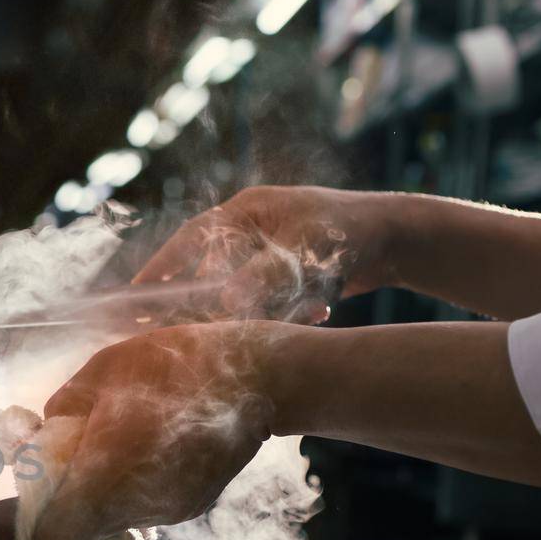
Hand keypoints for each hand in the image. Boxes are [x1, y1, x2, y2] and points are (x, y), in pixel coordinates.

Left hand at [31, 322, 276, 539]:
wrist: (256, 376)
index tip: (43, 482)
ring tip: (122, 438)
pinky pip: (147, 503)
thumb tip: (43, 438)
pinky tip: (154, 442)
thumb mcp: (97, 375)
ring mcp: (169, 512)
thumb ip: (60, 414)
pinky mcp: (193, 506)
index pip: (52, 538)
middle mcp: (136, 511)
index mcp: (103, 483)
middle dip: (72, 495)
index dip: (40, 516)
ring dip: (107, 486)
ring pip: (116, 515)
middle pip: (83, 527)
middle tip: (79, 449)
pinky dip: (138, 482)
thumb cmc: (169, 368)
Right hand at [132, 186, 394, 323]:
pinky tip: (318, 310)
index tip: (136, 295)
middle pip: (214, 269)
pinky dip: (288, 308)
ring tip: (284, 314)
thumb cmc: (348, 234)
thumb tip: (223, 304)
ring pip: (246, 286)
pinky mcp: (293, 268)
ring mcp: (273, 246)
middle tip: (185, 329)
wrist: (404, 238)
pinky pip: (274, 294)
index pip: (190, 239)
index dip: (161, 268)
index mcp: (246, 210)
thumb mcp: (301, 256)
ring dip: (261, 307)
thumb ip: (261, 279)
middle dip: (211, 300)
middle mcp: (255, 226)